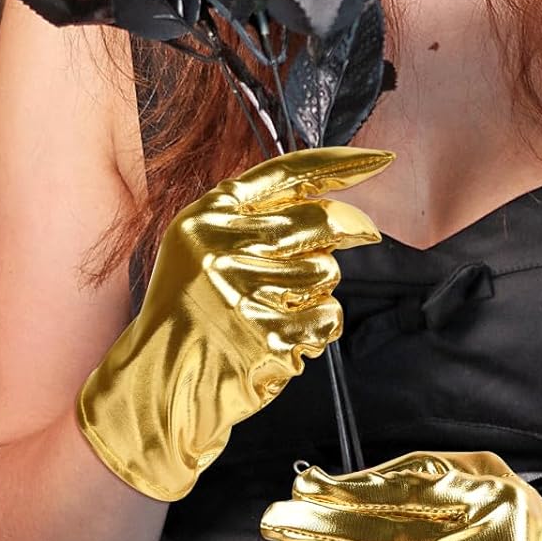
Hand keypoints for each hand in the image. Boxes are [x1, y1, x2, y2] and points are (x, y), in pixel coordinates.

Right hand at [76, 146, 392, 500]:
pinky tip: (288, 335)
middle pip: (317, 221)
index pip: (285, 173)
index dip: (340, 164)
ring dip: (320, 290)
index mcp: (208, 215)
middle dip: (350, 226)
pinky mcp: (265, 336)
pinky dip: (319, 327)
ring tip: (285, 306)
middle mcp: (220, 246)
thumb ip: (257, 218)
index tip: (382, 158)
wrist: (159, 382)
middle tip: (367, 231)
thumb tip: (337, 206)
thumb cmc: (191, 310)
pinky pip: (326, 317)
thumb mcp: (204, 245)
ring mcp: (242, 292)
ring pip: (325, 272)